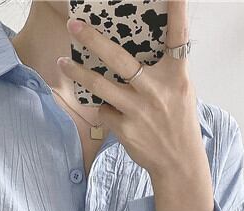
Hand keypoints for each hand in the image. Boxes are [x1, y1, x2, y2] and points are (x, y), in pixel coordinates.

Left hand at [58, 0, 201, 180]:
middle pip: (120, 59)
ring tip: (63, 63)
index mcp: (177, 76)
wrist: (178, 163)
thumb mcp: (180, 91)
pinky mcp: (125, 128)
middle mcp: (157, 90)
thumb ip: (163, 70)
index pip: (178, 37)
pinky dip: (102, 108)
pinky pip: (104, 111)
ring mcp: (139, 110)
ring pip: (101, 86)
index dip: (177, 11)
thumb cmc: (178, 122)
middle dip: (94, 40)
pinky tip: (103, 108)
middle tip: (75, 25)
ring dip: (78, 73)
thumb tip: (136, 50)